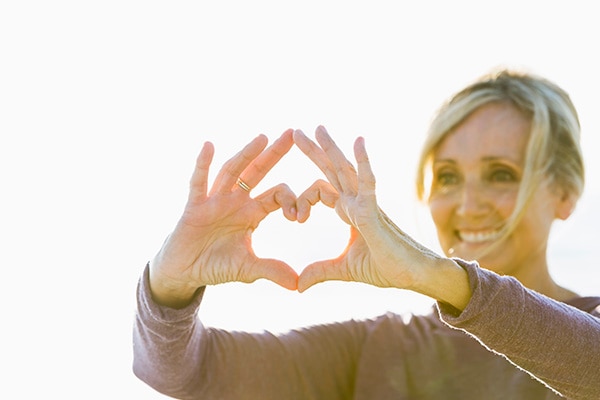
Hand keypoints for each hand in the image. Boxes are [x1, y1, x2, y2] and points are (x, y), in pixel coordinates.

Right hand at [150, 129, 299, 307]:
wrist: (184, 271)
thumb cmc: (216, 265)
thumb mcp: (247, 269)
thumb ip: (271, 271)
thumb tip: (298, 285)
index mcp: (252, 213)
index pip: (277, 196)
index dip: (290, 201)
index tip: (298, 217)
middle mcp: (235, 201)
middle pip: (259, 172)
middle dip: (275, 154)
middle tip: (293, 132)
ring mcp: (215, 200)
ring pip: (233, 172)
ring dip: (247, 154)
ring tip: (262, 137)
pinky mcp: (194, 206)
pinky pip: (199, 182)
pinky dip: (202, 165)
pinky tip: (209, 146)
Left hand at [294, 126, 442, 292]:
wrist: (416, 276)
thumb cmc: (388, 267)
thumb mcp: (345, 270)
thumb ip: (320, 272)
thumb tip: (298, 286)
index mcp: (349, 212)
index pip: (321, 191)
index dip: (303, 200)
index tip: (295, 219)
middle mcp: (357, 202)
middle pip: (331, 171)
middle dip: (314, 151)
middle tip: (296, 132)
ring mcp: (367, 204)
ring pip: (346, 171)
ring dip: (331, 149)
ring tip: (318, 128)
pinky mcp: (376, 212)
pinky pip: (368, 183)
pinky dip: (363, 162)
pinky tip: (359, 141)